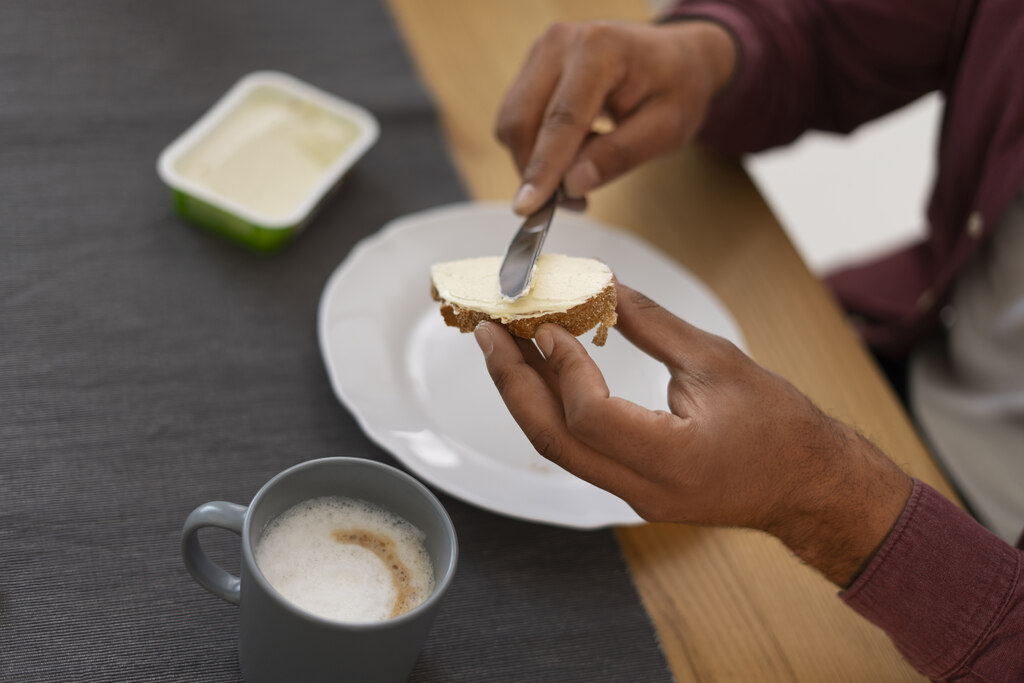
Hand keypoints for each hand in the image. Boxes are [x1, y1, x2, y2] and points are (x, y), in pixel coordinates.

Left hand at [474, 283, 911, 585]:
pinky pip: (576, 451)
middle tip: (487, 331)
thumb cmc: (780, 427)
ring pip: (557, 448)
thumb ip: (651, 325)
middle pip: (553, 439)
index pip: (590, 417)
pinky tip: (540, 373)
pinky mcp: (630, 490)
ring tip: (501, 347)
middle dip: (512, 382)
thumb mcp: (717, 362)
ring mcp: (632, 497)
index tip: (547, 324)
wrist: (807, 486)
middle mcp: (643, 488)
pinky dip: (552, 409)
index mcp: (674, 460)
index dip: (562, 367)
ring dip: (524, 394)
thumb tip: (602, 286)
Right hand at [496, 20, 736, 214]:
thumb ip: (619, 156)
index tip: (528, 207)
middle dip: (536, 171)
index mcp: (600, 49)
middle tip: (574, 201)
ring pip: (511, 124)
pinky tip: (571, 153)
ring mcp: (541, 52)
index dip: (543, 167)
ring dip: (535, 162)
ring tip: (579, 175)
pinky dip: (536, 148)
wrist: (676, 57)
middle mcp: (560, 43)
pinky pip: (517, 119)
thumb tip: (572, 184)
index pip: (561, 120)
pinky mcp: (532, 68)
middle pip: (522, 121)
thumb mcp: (666, 129)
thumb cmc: (677, 87)